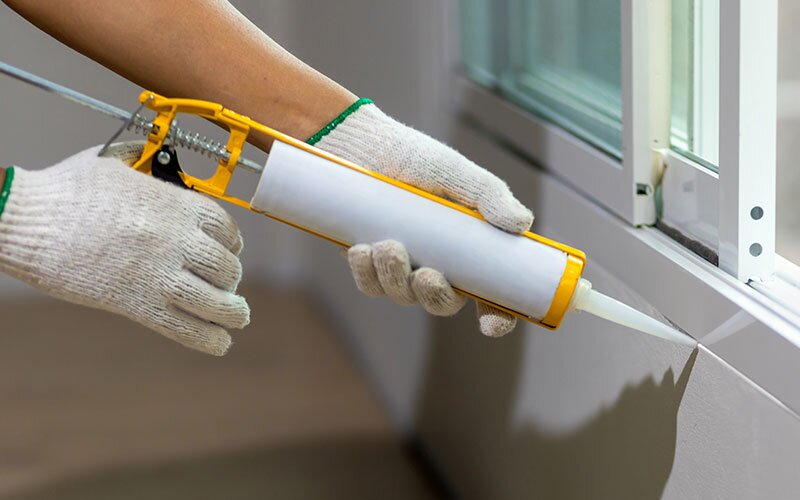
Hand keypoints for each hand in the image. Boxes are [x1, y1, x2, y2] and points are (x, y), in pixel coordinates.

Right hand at [0, 143, 248, 354]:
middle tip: (226, 286)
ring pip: (214, 300)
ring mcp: (158, 273)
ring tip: (238, 317)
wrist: (27, 220)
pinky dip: (208, 339)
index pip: (226, 228)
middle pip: (226, 267)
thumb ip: (140, 159)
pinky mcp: (136, 303)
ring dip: (232, 311)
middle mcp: (175, 239)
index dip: (233, 243)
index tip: (232, 251)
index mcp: (174, 204)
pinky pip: (184, 327)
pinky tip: (220, 343)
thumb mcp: (111, 161)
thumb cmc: (64, 190)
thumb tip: (149, 152)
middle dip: (231, 279)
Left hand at [313, 101, 532, 336]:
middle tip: (426, 275)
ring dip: (396, 279)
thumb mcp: (456, 173)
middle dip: (435, 296)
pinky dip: (367, 274)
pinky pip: (371, 286)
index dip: (497, 317)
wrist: (360, 144)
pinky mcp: (369, 262)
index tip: (492, 323)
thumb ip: (489, 196)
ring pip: (403, 296)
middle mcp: (438, 263)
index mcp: (469, 249)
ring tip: (387, 246)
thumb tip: (522, 224)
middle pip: (443, 303)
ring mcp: (402, 266)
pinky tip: (362, 250)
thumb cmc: (413, 157)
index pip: (492, 294)